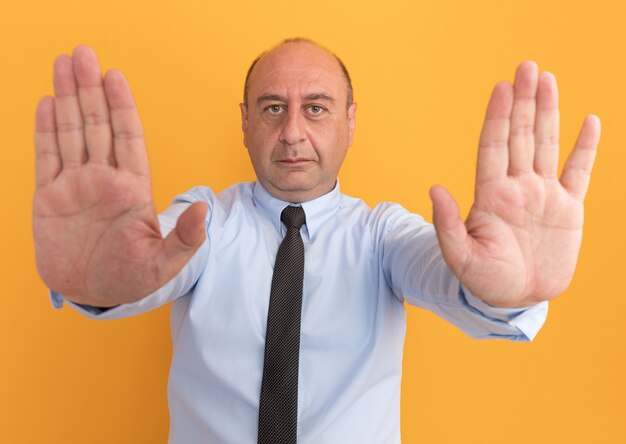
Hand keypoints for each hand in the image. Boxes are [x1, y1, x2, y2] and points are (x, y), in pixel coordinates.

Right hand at [33, 46, 207, 306]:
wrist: (93, 295)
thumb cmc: (132, 279)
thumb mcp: (164, 263)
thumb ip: (184, 238)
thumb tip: (204, 211)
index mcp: (132, 189)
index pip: (127, 137)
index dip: (121, 107)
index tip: (116, 77)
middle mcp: (104, 180)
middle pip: (96, 125)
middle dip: (89, 89)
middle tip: (83, 53)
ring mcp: (76, 186)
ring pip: (70, 132)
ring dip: (66, 98)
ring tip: (63, 65)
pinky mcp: (50, 198)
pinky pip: (47, 157)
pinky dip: (45, 130)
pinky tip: (47, 102)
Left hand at [430, 61, 600, 307]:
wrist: (514, 298)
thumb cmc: (483, 280)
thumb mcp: (460, 256)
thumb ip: (448, 224)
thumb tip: (433, 189)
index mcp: (491, 196)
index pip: (494, 147)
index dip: (497, 118)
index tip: (501, 89)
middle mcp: (517, 187)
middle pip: (520, 136)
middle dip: (523, 102)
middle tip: (526, 67)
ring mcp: (543, 195)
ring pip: (546, 144)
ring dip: (548, 113)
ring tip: (548, 80)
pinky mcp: (568, 209)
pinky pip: (579, 172)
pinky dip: (585, 149)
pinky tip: (588, 122)